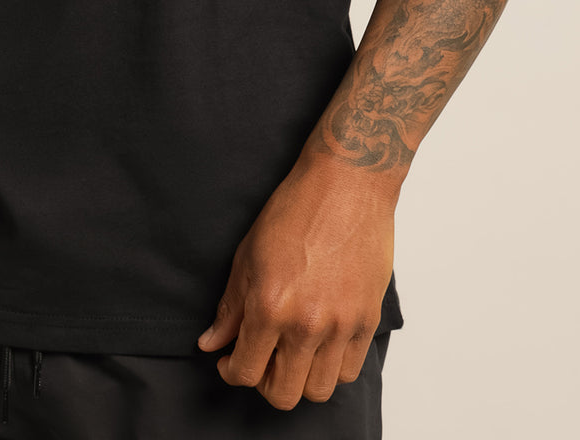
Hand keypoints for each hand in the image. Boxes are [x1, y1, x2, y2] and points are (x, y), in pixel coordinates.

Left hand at [197, 151, 399, 408]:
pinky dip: (330, 365)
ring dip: (300, 377)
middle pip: (283, 394)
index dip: (231, 371)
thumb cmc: (295, 209)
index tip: (231, 360)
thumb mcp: (247, 254)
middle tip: (260, 357)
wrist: (346, 184)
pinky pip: (349, 370)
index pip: (246, 371)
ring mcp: (341, 326)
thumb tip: (212, 344)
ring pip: (318, 390)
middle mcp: (307, 324)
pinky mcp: (368, 320)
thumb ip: (230, 308)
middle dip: (264, 382)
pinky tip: (318, 341)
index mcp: (270, 306)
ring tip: (291, 351)